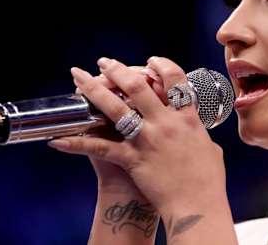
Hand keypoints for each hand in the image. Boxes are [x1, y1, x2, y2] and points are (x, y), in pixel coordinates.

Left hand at [49, 57, 226, 213]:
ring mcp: (147, 139)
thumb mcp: (210, 150)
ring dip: (93, 90)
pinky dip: (77, 144)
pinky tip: (57, 140)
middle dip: (118, 70)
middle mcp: (166, 123)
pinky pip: (99, 148)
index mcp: (187, 118)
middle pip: (138, 86)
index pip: (175, 80)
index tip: (150, 61)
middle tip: (105, 62)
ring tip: (79, 78)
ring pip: (115, 108)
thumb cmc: (208, 182)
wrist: (197, 206)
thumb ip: (200, 137)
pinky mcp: (132, 159)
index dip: (161, 65)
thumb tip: (199, 136)